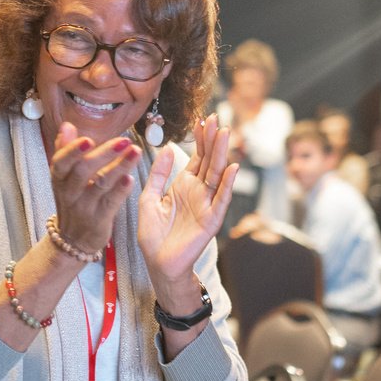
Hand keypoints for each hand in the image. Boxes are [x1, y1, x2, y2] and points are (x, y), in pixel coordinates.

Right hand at [49, 122, 139, 254]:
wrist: (73, 239)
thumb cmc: (73, 200)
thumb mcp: (64, 177)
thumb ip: (66, 150)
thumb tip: (67, 125)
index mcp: (59, 178)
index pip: (60, 162)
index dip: (72, 151)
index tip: (88, 139)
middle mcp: (69, 192)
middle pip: (83, 171)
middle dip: (104, 154)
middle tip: (124, 141)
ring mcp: (84, 207)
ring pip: (100, 185)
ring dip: (119, 167)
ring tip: (135, 152)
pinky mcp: (99, 220)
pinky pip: (110, 204)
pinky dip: (120, 191)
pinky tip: (131, 178)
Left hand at [138, 114, 237, 290]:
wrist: (158, 263)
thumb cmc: (154, 235)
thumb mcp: (149, 198)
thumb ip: (158, 174)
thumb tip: (167, 147)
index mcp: (184, 186)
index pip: (196, 157)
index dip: (200, 139)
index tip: (202, 119)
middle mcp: (198, 192)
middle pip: (209, 161)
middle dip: (212, 140)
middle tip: (215, 118)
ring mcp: (207, 205)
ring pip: (217, 175)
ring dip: (222, 154)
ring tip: (225, 134)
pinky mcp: (211, 221)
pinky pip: (221, 199)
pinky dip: (227, 184)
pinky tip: (232, 167)